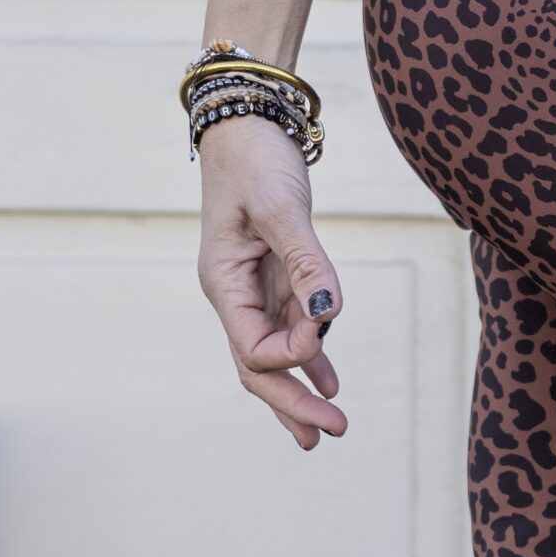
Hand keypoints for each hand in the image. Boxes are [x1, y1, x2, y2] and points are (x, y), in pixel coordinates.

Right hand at [195, 113, 344, 447]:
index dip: (295, 351)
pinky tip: (331, 383)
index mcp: (223, 285)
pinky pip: (290, 330)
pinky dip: (310, 357)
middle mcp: (234, 296)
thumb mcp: (282, 208)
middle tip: (333, 433)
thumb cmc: (257, 161)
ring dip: (299, 393)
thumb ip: (307, 262)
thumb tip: (328, 313)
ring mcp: (253, 290)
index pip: (256, 348)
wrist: (248, 123)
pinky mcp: (275, 278)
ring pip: (273, 356)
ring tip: (326, 431)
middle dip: (293, 404)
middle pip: (259, 367)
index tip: (326, 322)